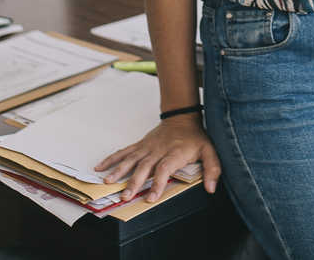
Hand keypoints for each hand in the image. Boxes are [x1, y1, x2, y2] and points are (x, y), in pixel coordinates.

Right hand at [94, 113, 220, 201]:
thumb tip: (211, 188)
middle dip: (134, 182)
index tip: (151, 197)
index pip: (164, 168)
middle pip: (144, 167)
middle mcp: (158, 150)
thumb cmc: (195, 137)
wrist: (182, 117)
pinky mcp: (140, 145)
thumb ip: (213, 169)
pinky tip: (100, 167)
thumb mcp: (210, 151)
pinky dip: (111, 159)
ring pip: (130, 159)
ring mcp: (146, 147)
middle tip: (125, 196)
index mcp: (174, 154)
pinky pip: (124, 152)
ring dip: (118, 171)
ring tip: (108, 182)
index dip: (158, 183)